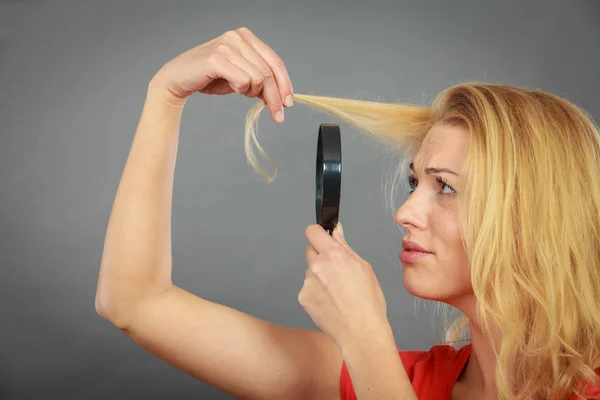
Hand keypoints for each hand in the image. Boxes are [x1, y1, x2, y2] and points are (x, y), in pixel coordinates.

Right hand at [148, 27, 293, 122]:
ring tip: (240, 93)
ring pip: (258, 78)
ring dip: (253, 92)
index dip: (285, 84)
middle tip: (278, 116)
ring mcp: (227, 46)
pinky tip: (232, 88)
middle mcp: (238, 37)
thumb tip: (280, 95)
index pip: (274, 62)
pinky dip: (241, 89)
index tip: (288, 103)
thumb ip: (259, 80)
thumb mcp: (240, 77)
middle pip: (269, 72)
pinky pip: (243, 80)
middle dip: (275, 97)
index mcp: (246, 37)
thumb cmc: (209, 78)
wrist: (178, 80)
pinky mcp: (216, 58)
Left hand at [299, 222, 390, 348]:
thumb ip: (345, 247)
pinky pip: (308, 288)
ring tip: (337, 292)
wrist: (360, 331)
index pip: (312, 231)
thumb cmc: (367, 302)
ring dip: (319, 276)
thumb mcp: (363, 267)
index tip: (323, 239)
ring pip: (310, 271)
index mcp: (334, 255)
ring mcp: (308, 282)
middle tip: (336, 271)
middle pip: (310, 251)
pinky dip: (316, 292)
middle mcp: (318, 266)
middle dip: (321, 256)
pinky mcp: (303, 297)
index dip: (318, 234)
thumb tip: (336, 231)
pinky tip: (330, 302)